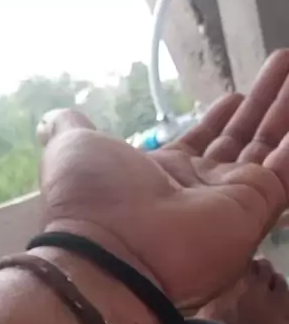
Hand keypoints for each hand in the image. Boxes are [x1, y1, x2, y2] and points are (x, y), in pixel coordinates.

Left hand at [39, 50, 288, 312]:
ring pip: (270, 149)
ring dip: (285, 113)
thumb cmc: (91, 200)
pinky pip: (286, 171)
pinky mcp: (255, 209)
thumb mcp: (70, 150)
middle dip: (264, 105)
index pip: (202, 139)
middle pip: (242, 139)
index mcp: (163, 173)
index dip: (220, 116)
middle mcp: (201, 188)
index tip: (237, 93)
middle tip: (284, 69)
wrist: (110, 254)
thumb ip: (70, 128)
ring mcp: (231, 200)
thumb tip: (57, 114)